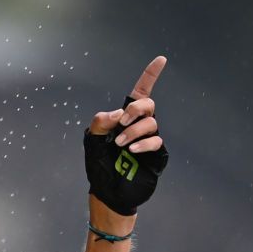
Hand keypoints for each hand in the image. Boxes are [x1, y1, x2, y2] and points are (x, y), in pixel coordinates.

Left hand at [84, 56, 168, 215]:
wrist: (107, 191)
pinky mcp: (156, 155)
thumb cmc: (99, 165)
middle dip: (136, 109)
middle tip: (121, 123)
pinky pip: (156, 142)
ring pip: (151, 123)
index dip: (150, 76)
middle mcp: (139, 126)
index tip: (161, 59)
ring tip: (121, 144)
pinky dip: (143, 144)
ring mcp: (149, 140)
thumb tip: (120, 112)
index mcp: (124, 118)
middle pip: (148, 104)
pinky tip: (132, 150)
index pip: (140, 92)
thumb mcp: (92, 140)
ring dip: (134, 131)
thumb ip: (100, 122)